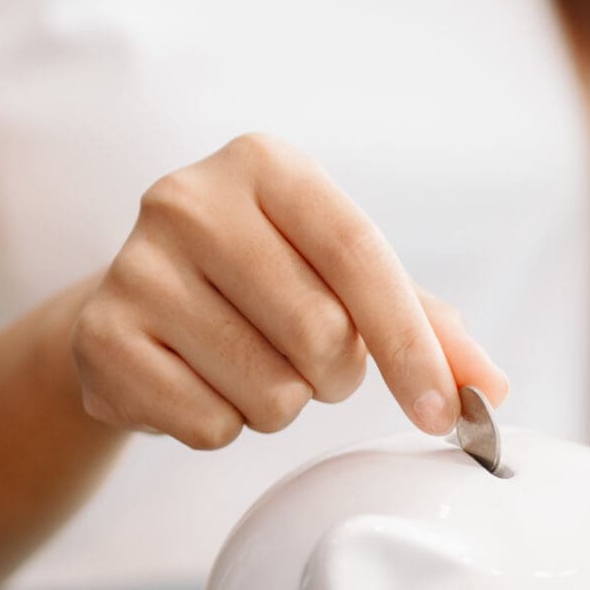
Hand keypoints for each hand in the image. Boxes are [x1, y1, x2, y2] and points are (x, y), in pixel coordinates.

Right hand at [69, 134, 507, 448]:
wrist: (132, 306)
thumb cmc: (262, 284)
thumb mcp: (345, 280)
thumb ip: (426, 325)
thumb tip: (490, 388)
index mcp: (264, 164)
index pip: (360, 254)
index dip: (410, 343)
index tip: (444, 411)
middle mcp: (189, 199)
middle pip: (320, 333)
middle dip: (334, 374)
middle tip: (306, 357)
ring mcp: (134, 266)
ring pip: (269, 390)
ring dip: (280, 403)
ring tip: (246, 362)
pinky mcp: (99, 338)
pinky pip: (209, 425)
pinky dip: (223, 425)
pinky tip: (197, 381)